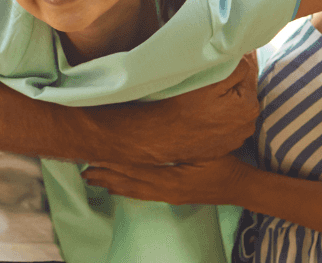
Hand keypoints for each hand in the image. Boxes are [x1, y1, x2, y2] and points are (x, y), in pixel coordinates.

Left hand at [83, 153, 253, 206]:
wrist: (239, 185)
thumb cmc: (224, 162)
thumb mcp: (205, 147)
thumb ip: (181, 137)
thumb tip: (158, 125)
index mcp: (171, 177)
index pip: (135, 169)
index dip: (113, 163)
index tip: (93, 156)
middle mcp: (165, 189)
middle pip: (129, 182)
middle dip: (105, 175)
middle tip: (82, 169)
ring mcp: (168, 195)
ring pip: (133, 190)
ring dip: (112, 184)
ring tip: (91, 179)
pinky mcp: (172, 196)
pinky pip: (142, 195)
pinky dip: (126, 190)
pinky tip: (115, 188)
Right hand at [90, 52, 259, 163]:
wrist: (160, 138)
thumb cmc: (181, 107)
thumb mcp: (210, 81)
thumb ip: (236, 66)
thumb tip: (248, 53)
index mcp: (248, 105)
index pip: (249, 72)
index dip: (235, 60)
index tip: (221, 55)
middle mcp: (247, 124)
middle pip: (243, 91)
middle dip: (232, 81)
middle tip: (211, 73)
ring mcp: (236, 138)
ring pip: (235, 108)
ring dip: (227, 99)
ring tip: (207, 95)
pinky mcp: (223, 146)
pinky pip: (226, 124)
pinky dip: (219, 116)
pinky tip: (204, 112)